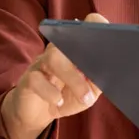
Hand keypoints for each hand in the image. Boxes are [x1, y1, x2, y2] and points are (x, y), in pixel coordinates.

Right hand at [1, 13, 104, 132]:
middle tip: (98, 73)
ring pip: (54, 58)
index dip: (95, 25)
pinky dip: (50, 92)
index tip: (110, 37)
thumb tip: (110, 74)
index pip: (83, 28)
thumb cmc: (66, 96)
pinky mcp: (28, 79)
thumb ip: (99, 82)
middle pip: (69, 41)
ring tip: (85, 97)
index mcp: (73, 50)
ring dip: (73, 79)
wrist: (38, 113)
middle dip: (86, 54)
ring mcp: (41, 63)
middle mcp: (57, 51)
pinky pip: (36, 79)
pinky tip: (59, 101)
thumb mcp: (88, 92)